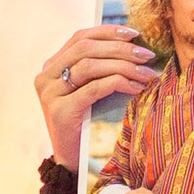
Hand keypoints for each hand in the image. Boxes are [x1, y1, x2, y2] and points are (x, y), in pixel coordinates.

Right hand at [33, 24, 156, 167]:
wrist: (73, 161)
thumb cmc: (86, 122)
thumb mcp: (88, 90)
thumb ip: (97, 68)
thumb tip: (130, 43)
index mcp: (51, 67)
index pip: (80, 37)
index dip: (108, 32)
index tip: (134, 35)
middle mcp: (45, 77)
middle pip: (87, 49)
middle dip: (121, 49)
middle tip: (147, 55)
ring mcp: (50, 94)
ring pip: (90, 66)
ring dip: (124, 66)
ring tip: (146, 72)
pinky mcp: (60, 112)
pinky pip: (94, 88)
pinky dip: (118, 83)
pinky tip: (135, 87)